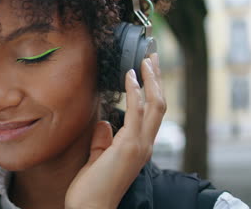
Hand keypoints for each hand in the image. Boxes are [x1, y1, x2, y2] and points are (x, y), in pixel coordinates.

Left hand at [65, 54, 165, 208]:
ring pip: (155, 105)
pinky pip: (136, 112)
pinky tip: (130, 76)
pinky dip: (135, 92)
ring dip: (151, 80)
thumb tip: (105, 123)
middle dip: (157, 79)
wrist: (91, 208)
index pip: (151, 113)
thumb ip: (103, 141)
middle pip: (159, 105)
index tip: (147, 72)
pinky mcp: (129, 146)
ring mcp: (139, 145)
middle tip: (153, 57)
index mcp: (139, 146)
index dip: (152, 90)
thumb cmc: (92, 188)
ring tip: (147, 60)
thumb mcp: (99, 159)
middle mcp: (144, 144)